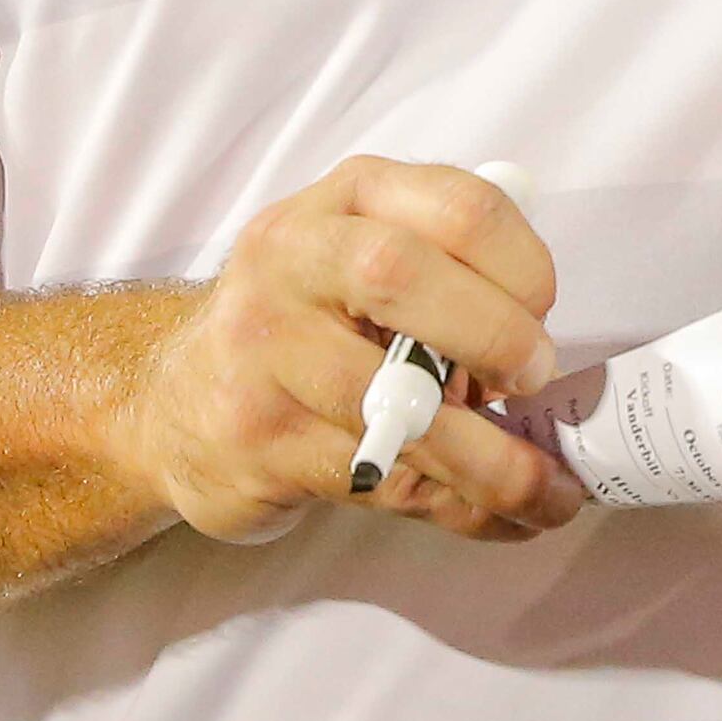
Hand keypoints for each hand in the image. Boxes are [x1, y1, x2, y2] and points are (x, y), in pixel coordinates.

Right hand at [110, 157, 583, 548]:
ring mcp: (264, 351)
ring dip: (493, 463)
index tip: (542, 317)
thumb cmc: (303, 323)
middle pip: (399, 275)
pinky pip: (382, 479)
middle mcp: (291, 260)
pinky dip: (461, 509)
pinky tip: (500, 519)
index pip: (455, 206)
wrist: (174, 401)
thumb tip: (544, 347)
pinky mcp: (260, 439)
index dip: (521, 267)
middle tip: (531, 384)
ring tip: (546, 494)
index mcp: (345, 201)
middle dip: (493, 336)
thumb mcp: (362, 256)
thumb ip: (449, 270)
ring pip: (392, 404)